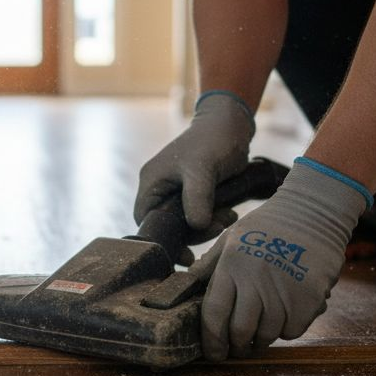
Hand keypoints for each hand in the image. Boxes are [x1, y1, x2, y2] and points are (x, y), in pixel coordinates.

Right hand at [135, 91, 255, 231]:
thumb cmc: (213, 140)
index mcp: (152, 182)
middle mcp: (160, 188)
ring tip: (228, 217)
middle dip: (193, 231)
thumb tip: (197, 226)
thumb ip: (197, 199)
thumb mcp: (203, 170)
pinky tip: (229, 213)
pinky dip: (212, 218)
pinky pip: (197, 213)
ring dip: (207, 225)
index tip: (187, 250)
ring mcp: (176, 190)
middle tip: (217, 227)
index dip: (163, 237)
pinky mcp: (193, 192)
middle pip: (167, 224)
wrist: (231, 124)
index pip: (145, 219)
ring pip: (185, 222)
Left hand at [191, 159, 370, 358]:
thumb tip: (187, 286)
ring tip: (260, 332)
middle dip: (236, 346)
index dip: (211, 340)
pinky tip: (284, 314)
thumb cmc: (268, 226)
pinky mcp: (310, 298)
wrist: (314, 213)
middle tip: (237, 348)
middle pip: (240, 331)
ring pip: (267, 335)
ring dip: (261, 339)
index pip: (214, 314)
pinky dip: (286, 330)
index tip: (213, 353)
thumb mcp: (232, 238)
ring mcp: (285, 290)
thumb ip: (210, 266)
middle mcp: (256, 280)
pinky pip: (292, 330)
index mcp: (232, 265)